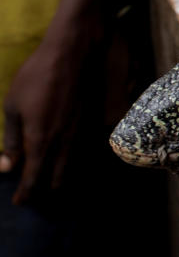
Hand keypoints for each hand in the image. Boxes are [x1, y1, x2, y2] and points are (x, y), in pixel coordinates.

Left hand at [0, 14, 103, 203]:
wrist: (73, 54)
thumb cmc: (37, 77)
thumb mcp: (13, 107)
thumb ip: (11, 140)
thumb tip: (6, 168)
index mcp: (41, 140)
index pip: (34, 178)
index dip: (26, 193)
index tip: (19, 202)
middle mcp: (64, 143)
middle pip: (58, 178)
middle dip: (45, 191)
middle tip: (35, 196)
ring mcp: (82, 134)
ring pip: (73, 167)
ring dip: (61, 178)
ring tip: (52, 184)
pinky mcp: (93, 124)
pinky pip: (84, 153)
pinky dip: (74, 162)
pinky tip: (69, 160)